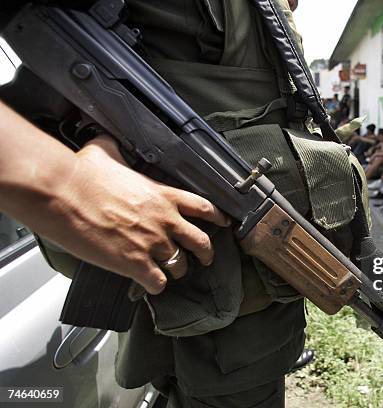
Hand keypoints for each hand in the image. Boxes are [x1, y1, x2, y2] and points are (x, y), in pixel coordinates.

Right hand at [43, 136, 229, 293]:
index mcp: (164, 195)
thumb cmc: (82, 174)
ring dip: (178, 271)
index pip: (204, 208)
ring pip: (181, 266)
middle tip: (205, 259)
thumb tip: (108, 142)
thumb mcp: (107, 152)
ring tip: (172, 273)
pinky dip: (156, 286)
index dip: (217, 218)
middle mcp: (165, 220)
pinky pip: (158, 283)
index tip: (222, 224)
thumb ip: (117, 150)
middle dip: (206, 253)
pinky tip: (150, 284)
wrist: (63, 195)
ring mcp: (152, 243)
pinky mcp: (135, 264)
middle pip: (202, 242)